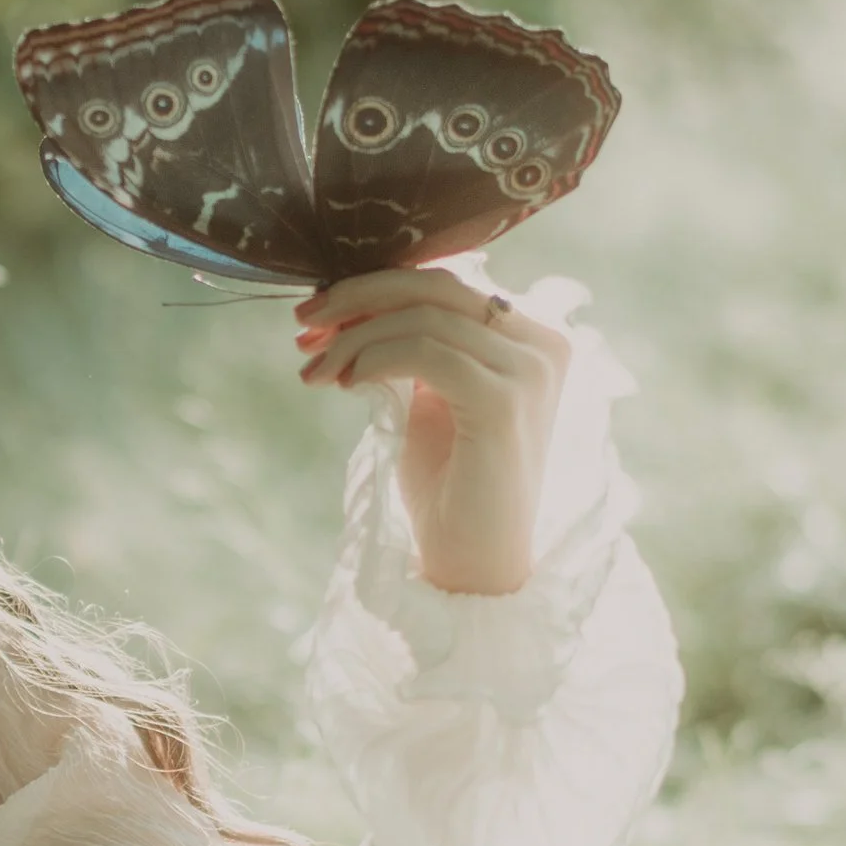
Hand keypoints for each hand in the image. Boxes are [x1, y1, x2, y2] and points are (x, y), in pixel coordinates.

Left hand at [295, 259, 569, 597]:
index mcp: (530, 336)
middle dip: (358, 299)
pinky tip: (347, 383)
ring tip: (317, 372)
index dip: (375, 288)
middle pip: (437, 287)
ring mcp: (529, 372)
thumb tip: (346, 304)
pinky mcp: (504, 402)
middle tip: (304, 324)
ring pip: (424, 319)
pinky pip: (427, 354)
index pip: (446, 284)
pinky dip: (375, 360)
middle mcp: (542, 344)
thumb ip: (408, 345)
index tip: (318, 314)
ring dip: (355, 340)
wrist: (472, 560)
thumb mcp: (425, 397)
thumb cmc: (447, 483)